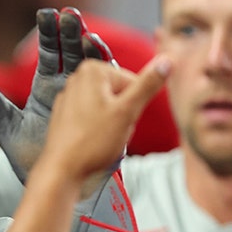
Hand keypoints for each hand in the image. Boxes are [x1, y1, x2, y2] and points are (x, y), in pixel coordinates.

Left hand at [0, 7, 113, 183]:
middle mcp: (67, 87)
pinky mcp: (105, 114)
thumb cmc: (29, 157)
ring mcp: (88, 98)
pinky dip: (111, 77)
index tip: (47, 14)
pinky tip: (110, 67)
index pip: (50, 51)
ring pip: (95, 67)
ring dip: (94, 51)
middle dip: (73, 33)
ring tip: (91, 39)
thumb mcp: (8, 129)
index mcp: (45, 86)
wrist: (53, 184)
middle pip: (73, 51)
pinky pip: (110, 91)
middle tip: (71, 15)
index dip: (49, 33)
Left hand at [40, 59, 170, 231]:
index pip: (134, 83)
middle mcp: (77, 78)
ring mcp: (69, 97)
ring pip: (109, 108)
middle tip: (112, 132)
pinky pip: (94, 119)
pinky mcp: (66, 115)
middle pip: (121, 94)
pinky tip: (92, 143)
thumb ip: (148, 84)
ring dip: (114, 125)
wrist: (63, 171)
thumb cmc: (93, 142)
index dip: (134, 106)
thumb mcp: (127, 111)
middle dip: (124, 115)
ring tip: (102, 139)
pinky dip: (98, 131)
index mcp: (92, 71)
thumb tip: (168, 60)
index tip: (122, 120)